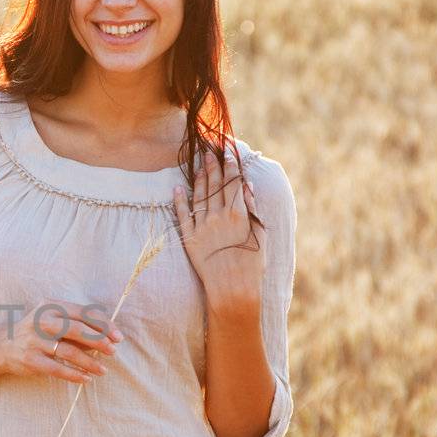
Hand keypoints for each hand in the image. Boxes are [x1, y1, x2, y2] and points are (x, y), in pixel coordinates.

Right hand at [0, 297, 121, 383]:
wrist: (1, 345)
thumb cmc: (36, 332)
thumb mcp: (52, 321)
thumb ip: (76, 326)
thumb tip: (107, 338)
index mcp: (50, 307)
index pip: (83, 313)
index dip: (103, 325)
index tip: (118, 336)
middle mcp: (42, 321)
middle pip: (77, 329)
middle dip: (100, 341)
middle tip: (113, 351)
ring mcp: (35, 341)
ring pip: (69, 352)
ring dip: (90, 362)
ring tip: (103, 369)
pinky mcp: (30, 360)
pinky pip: (58, 369)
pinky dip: (75, 375)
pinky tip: (86, 378)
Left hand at [172, 146, 264, 305]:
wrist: (233, 289)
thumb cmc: (252, 264)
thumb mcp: (259, 233)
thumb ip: (252, 208)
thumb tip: (247, 185)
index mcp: (239, 213)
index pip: (233, 181)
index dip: (229, 163)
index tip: (226, 150)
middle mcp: (220, 216)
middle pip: (215, 183)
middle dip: (212, 163)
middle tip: (208, 147)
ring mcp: (203, 226)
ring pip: (200, 195)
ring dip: (199, 177)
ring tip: (198, 162)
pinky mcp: (190, 238)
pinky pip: (182, 215)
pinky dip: (179, 200)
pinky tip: (177, 188)